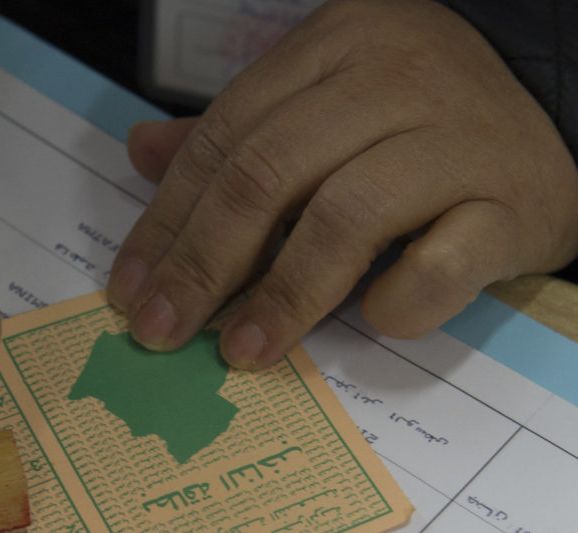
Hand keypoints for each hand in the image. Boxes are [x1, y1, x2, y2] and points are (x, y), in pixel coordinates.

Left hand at [109, 0, 577, 367]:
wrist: (556, 118)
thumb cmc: (418, 124)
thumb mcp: (324, 105)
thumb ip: (238, 132)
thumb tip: (142, 151)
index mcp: (333, 46)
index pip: (225, 138)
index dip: (167, 220)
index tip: (131, 286)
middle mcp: (393, 79)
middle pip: (269, 174)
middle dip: (203, 262)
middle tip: (162, 329)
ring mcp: (457, 139)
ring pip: (346, 217)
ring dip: (282, 295)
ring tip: (241, 350)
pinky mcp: (513, 203)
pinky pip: (443, 261)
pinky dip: (397, 300)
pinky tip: (369, 322)